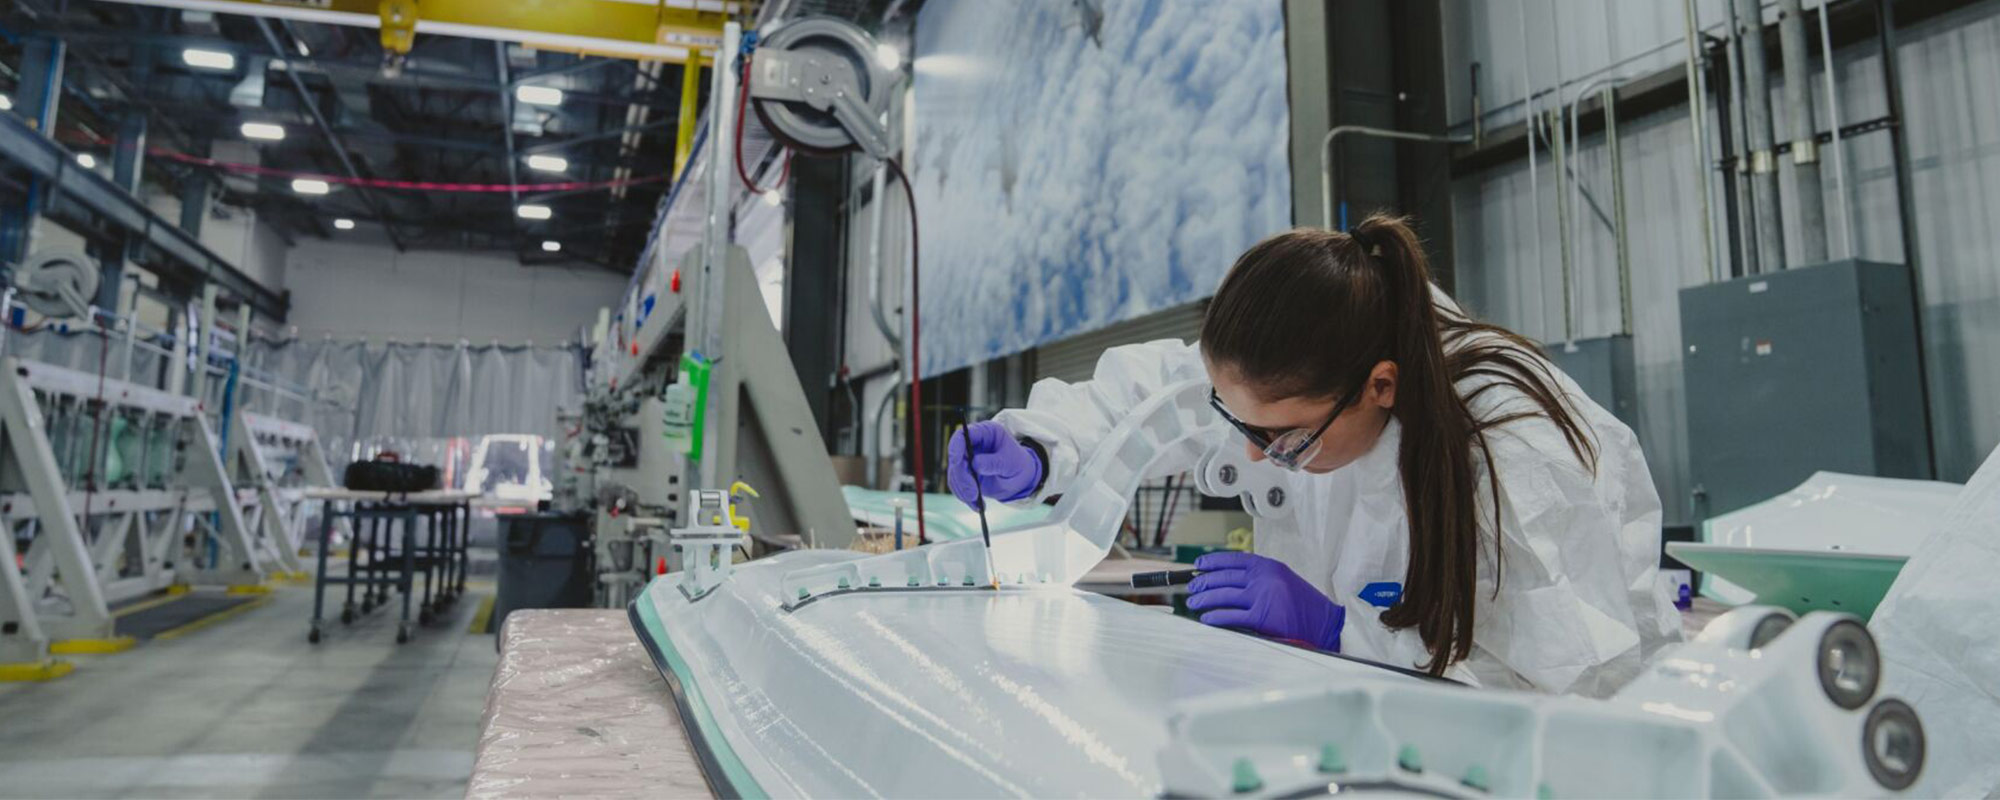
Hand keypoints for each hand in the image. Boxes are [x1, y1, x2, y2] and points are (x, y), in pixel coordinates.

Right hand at [947, 421, 1043, 509]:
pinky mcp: (965, 474)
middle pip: (955, 457)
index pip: (963, 435)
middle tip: (972, 493)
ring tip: (977, 501)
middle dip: (961, 477)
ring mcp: (966, 459)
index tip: (957, 463)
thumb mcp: (1010, 463)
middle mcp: (972, 444)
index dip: (956, 447)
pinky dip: (964, 496)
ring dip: (963, 490)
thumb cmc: (1018, 464)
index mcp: (985, 432)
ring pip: (954, 473)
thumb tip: (975, 464)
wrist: (1020, 478)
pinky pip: (957, 485)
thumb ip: (994, 462)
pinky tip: (977, 505)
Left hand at [1187, 552, 1345, 651]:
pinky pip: (1231, 616)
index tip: (1198, 565)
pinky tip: (1207, 618)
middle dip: (1203, 582)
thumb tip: (1228, 580)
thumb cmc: (1304, 604)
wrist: (1326, 623)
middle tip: (1192, 587)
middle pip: (1224, 577)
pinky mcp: (1262, 617)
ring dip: (1205, 599)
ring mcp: (1262, 596)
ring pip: (1224, 595)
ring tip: (1195, 602)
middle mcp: (1264, 578)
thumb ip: (1259, 577)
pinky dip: (1216, 617)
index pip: (1233, 560)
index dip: (1212, 562)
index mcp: (1268, 566)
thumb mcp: (1283, 580)